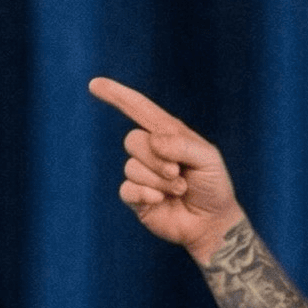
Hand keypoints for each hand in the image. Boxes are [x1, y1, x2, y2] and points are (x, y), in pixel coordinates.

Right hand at [92, 78, 244, 264]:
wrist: (211, 222)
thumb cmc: (213, 186)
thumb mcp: (208, 158)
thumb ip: (182, 144)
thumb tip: (153, 140)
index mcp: (168, 133)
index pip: (138, 108)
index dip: (117, 95)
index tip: (94, 84)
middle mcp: (151, 150)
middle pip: (133, 140)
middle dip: (157, 159)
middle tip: (178, 174)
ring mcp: (142, 174)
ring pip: (131, 167)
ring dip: (159, 181)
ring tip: (179, 189)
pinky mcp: (136, 197)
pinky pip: (127, 189)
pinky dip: (146, 195)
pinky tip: (161, 202)